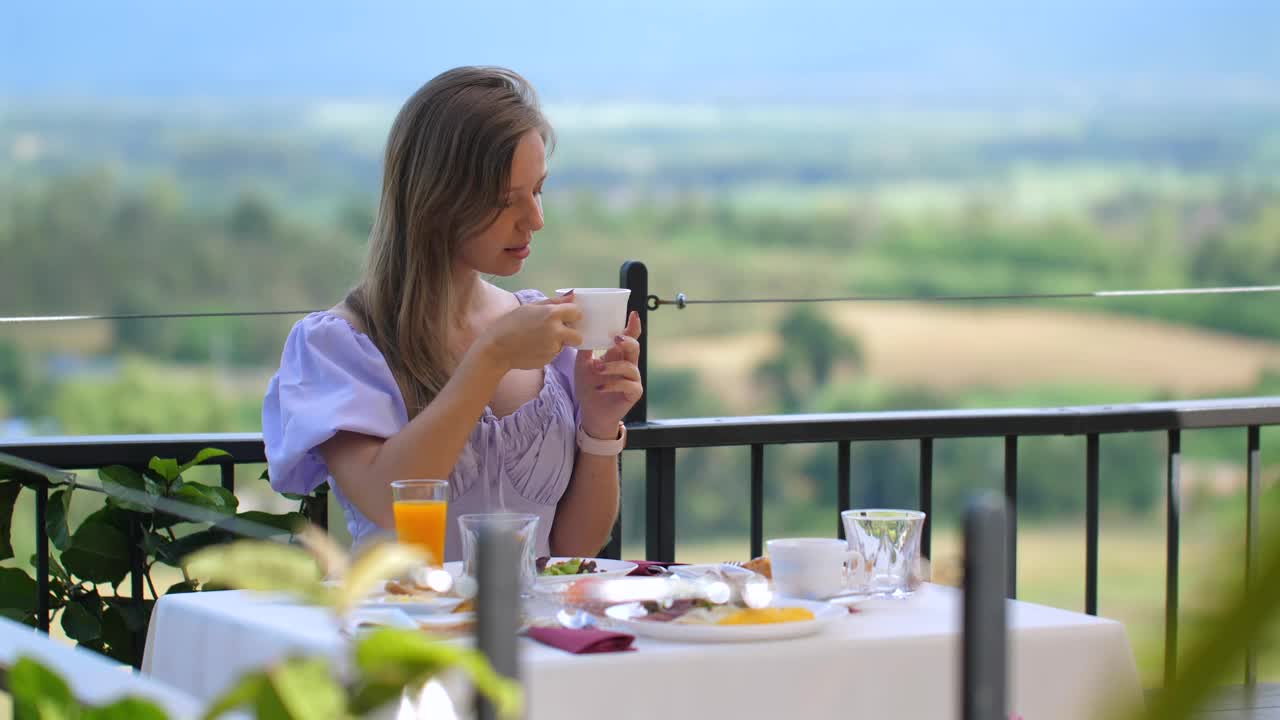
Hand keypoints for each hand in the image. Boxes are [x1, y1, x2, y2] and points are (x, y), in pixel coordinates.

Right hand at [478, 293, 583, 370]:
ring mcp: (553, 348)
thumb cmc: (510, 323)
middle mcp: (556, 332)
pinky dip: (548, 351)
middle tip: (557, 332)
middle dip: (571, 334)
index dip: (572, 315)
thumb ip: (554, 302)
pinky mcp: (549, 360)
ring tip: (538, 339)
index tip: (566, 317)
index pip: (577, 313)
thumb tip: (572, 297)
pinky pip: (554, 354)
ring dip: (557, 342)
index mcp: (551, 314)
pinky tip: (534, 347)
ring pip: (564, 345)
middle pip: (578, 336)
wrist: (497, 348)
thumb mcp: (530, 307)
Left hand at [576, 310, 643, 436]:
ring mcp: (633, 379)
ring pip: (630, 367)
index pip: (628, 337)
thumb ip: (585, 349)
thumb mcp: (582, 365)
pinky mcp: (634, 393)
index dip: (633, 326)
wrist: (590, 412)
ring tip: (597, 369)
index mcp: (618, 355)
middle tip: (616, 339)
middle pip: (635, 348)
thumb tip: (580, 330)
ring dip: (613, 366)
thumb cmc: (589, 386)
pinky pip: (628, 385)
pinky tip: (600, 387)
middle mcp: (628, 365)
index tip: (633, 314)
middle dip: (627, 341)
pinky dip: (613, 384)